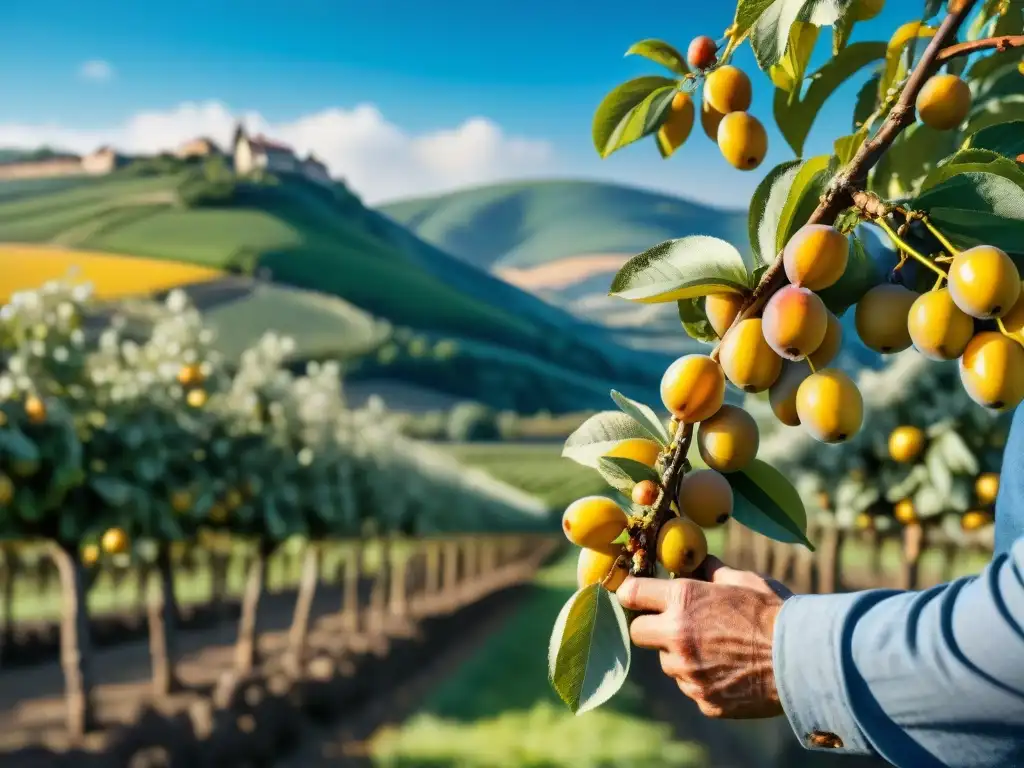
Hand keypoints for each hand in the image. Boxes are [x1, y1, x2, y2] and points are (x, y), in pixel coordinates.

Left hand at [616, 556, 792, 719]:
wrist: (805, 660)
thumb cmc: (775, 612)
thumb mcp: (743, 580)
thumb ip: (711, 571)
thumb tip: (697, 561)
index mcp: (683, 600)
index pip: (631, 594)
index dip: (633, 593)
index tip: (636, 594)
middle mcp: (677, 637)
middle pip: (638, 632)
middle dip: (652, 627)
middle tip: (675, 624)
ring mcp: (688, 672)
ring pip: (668, 662)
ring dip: (681, 655)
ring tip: (718, 649)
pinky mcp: (703, 699)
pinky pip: (692, 687)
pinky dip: (704, 680)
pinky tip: (731, 671)